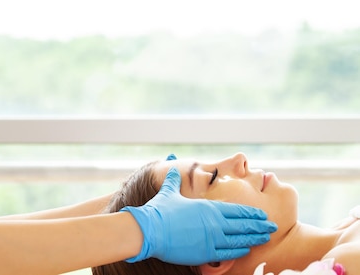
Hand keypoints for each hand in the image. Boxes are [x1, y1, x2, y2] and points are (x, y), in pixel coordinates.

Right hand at [121, 167, 277, 264]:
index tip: (262, 214)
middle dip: (259, 226)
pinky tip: (247, 250)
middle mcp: (214, 223)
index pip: (237, 210)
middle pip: (243, 225)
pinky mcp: (205, 252)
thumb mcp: (169, 192)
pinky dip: (239, 252)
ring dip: (254, 239)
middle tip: (273, 227)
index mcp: (208, 207)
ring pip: (240, 240)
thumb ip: (174, 182)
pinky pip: (228, 253)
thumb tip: (172, 170)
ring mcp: (212, 239)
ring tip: (265, 238)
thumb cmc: (159, 211)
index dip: (251, 213)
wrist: (150, 230)